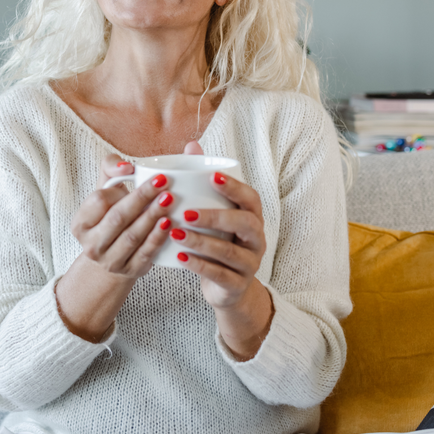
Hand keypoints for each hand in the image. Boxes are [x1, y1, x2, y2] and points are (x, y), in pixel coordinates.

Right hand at [68, 153, 174, 281]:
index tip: (136, 173)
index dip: (118, 188)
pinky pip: (146, 253)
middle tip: (163, 183)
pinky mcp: (130, 271)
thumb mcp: (104, 191)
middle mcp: (92, 245)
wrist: (114, 256)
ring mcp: (110, 261)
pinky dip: (158, 237)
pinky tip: (169, 223)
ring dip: (152, 216)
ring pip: (132, 236)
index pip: (98, 201)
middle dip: (141, 198)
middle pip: (117, 218)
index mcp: (80, 224)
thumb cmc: (111, 216)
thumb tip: (127, 166)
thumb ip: (110, 168)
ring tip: (169, 199)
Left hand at [173, 165, 267, 308]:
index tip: (212, 177)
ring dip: (201, 242)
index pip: (251, 198)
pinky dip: (199, 265)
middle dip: (216, 216)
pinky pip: (220, 274)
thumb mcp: (214, 215)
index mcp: (252, 218)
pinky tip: (180, 258)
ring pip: (229, 251)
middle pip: (245, 223)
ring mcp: (250, 263)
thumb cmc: (218, 242)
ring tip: (176, 234)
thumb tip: (191, 145)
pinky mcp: (237, 285)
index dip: (235, 187)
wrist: (227, 288)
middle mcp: (256, 239)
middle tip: (187, 213)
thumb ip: (204, 183)